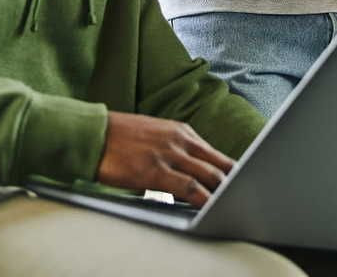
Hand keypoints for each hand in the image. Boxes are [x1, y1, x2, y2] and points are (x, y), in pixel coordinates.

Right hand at [95, 112, 233, 206]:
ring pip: (207, 174)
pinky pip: (187, 186)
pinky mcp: (155, 170)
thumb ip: (175, 147)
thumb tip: (191, 166)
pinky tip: (209, 206)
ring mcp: (168, 154)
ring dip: (221, 191)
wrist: (92, 133)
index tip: (240, 182)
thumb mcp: (155, 133)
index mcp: (180, 130)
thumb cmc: (120, 136)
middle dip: (231, 182)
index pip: (213, 153)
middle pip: (217, 163)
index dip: (229, 170)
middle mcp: (179, 139)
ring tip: (232, 204)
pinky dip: (202, 197)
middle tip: (244, 195)